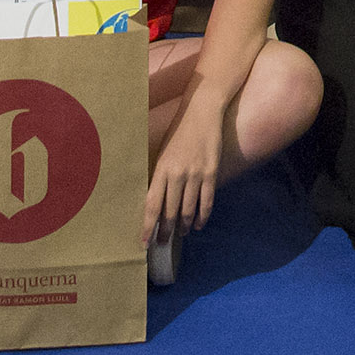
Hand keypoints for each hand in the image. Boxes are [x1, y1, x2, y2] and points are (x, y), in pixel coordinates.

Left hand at [144, 101, 224, 242]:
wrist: (202, 111)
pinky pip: (206, 202)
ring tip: (179, 234)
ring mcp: (196, 174)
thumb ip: (159, 175)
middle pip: (170, 212)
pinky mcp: (211, 173)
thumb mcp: (163, 152)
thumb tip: (154, 200)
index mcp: (161, 168)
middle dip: (164, 231)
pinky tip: (197, 225)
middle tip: (161, 243)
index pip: (152, 205)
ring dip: (182, 226)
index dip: (147, 226)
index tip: (143, 243)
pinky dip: (202, 217)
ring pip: (188, 210)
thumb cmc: (179, 131)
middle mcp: (177, 174)